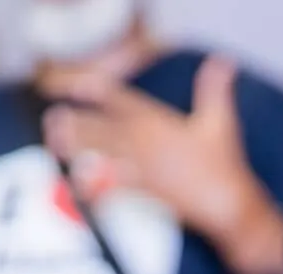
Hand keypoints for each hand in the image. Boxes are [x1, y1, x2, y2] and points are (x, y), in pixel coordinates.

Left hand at [42, 55, 282, 273]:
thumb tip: (223, 61)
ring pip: (103, 154)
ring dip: (78, 148)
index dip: (100, 92)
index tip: (80, 86)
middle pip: (104, 128)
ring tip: (56, 143)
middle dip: (78, 123)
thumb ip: (215, 89)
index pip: (124, 101)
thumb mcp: (221, 121)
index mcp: (160, 122)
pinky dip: (95, 186)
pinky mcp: (146, 192)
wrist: (228, 204)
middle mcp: (147, 143)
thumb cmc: (225, 164)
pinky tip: (77, 184)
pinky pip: (114, 187)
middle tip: (54, 120)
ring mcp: (144, 168)